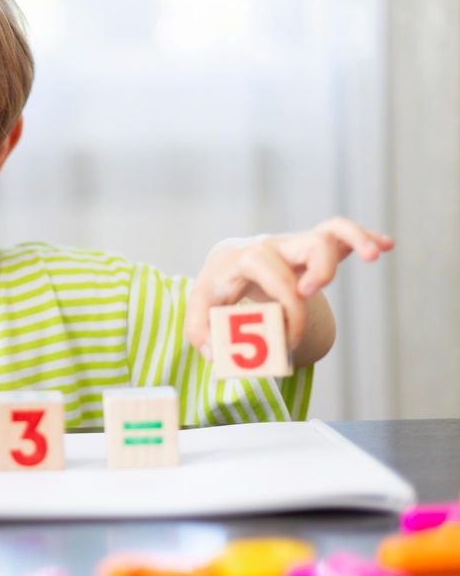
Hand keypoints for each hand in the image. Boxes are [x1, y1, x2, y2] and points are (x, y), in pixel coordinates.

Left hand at [185, 217, 393, 365]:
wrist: (225, 261)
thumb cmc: (216, 287)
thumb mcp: (200, 308)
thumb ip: (199, 332)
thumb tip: (216, 354)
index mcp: (246, 259)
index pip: (273, 273)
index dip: (288, 304)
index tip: (288, 335)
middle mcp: (274, 247)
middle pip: (308, 242)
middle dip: (322, 269)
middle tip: (313, 293)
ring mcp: (295, 245)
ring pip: (329, 230)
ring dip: (354, 241)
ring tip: (371, 256)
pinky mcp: (311, 248)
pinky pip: (340, 232)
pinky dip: (364, 236)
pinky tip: (384, 245)